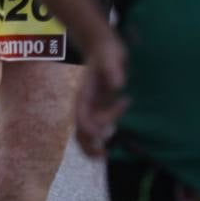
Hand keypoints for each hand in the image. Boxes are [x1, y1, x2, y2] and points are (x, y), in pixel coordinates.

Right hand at [76, 33, 129, 157]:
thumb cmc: (105, 51)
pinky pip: (97, 124)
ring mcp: (91, 105)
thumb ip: (113, 70)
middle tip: (102, 154)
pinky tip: (115, 128)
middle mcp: (85, 103)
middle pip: (80, 131)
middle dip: (88, 145)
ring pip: (87, 131)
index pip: (83, 118)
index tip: (104, 134)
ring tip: (106, 148)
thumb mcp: (111, 57)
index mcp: (84, 95)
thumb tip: (118, 85)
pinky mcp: (99, 105)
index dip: (91, 129)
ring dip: (95, 141)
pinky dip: (102, 131)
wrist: (102, 46)